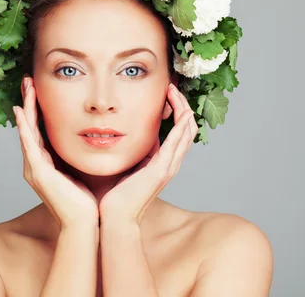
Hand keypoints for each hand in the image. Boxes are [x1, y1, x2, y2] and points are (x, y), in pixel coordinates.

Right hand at [14, 76, 98, 229]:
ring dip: (26, 107)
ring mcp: (34, 168)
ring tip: (26, 88)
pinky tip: (21, 112)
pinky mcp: (38, 172)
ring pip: (27, 131)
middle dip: (28, 102)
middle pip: (29, 127)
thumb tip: (92, 139)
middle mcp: (35, 164)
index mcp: (45, 164)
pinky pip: (29, 144)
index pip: (39, 131)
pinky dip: (24, 127)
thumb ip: (78, 156)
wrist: (84, 224)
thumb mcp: (80, 171)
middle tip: (28, 81)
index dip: (37, 110)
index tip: (38, 90)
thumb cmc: (85, 201)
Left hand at [99, 83, 197, 225]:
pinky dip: (180, 126)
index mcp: (164, 162)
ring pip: (186, 133)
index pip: (179, 132)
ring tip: (174, 92)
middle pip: (187, 128)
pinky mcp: (160, 170)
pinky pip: (176, 144)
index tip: (166, 93)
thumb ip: (138, 152)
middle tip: (172, 87)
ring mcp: (168, 167)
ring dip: (183, 110)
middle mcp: (170, 163)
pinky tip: (180, 111)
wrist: (116, 217)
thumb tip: (135, 136)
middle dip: (182, 105)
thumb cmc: (118, 195)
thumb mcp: (130, 165)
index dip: (177, 111)